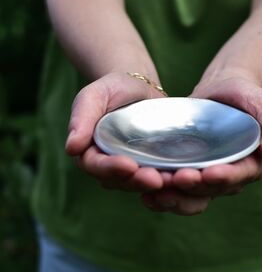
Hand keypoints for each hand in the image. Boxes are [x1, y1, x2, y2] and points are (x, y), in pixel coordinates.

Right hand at [65, 73, 165, 191]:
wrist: (138, 87)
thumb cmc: (112, 89)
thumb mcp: (94, 96)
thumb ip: (81, 118)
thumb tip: (72, 148)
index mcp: (89, 151)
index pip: (96, 166)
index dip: (111, 169)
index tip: (128, 166)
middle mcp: (109, 164)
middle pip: (120, 180)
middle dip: (137, 181)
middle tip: (155, 180)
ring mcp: (131, 166)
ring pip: (140, 182)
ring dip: (154, 184)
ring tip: (170, 181)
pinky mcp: (150, 163)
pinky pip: (157, 174)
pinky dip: (167, 177)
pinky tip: (179, 176)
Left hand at [141, 77, 261, 214]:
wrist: (222, 91)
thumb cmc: (246, 97)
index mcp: (250, 165)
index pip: (237, 177)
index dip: (224, 178)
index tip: (208, 173)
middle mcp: (228, 177)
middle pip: (210, 191)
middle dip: (193, 188)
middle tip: (176, 179)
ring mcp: (205, 175)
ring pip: (190, 196)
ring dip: (173, 196)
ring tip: (154, 192)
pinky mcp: (187, 169)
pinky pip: (175, 188)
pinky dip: (161, 192)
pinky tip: (145, 192)